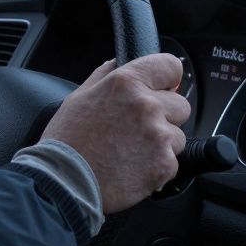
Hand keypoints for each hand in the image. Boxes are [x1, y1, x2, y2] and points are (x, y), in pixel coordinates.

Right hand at [40, 53, 190, 213]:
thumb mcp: (78, 97)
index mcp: (126, 83)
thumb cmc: (67, 141)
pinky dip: (157, 167)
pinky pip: (172, 162)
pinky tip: (132, 168)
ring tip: (131, 152)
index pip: (170, 66)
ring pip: (178, 136)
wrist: (64, 182)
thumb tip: (117, 63)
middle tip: (138, 128)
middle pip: (181, 105)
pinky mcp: (164, 164)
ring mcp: (158, 136)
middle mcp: (147, 106)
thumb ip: (104, 76)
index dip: (167, 79)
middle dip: (165, 115)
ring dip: (162, 144)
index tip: (162, 88)